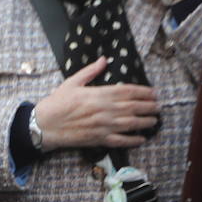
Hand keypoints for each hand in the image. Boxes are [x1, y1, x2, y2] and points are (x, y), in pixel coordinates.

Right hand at [34, 57, 158, 150]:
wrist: (43, 125)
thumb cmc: (56, 103)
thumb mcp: (71, 83)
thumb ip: (90, 71)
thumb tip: (104, 60)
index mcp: (99, 94)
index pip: (128, 91)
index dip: (144, 92)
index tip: (153, 93)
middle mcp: (104, 110)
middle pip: (134, 107)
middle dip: (149, 107)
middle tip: (158, 107)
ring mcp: (102, 125)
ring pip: (131, 123)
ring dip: (145, 122)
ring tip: (154, 121)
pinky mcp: (98, 138)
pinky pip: (120, 141)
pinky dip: (132, 141)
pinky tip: (141, 139)